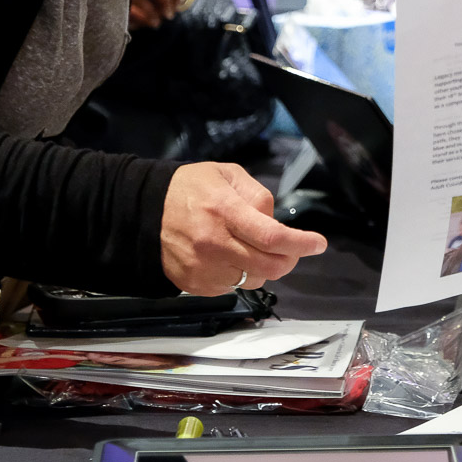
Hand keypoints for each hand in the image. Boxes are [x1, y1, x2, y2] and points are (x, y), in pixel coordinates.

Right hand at [160, 162, 327, 295]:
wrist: (143, 211)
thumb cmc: (190, 188)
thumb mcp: (227, 174)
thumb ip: (257, 195)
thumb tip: (275, 221)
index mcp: (225, 211)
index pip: (272, 237)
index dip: (301, 243)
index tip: (318, 244)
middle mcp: (215, 245)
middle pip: (269, 266)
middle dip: (288, 259)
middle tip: (290, 248)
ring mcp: (204, 269)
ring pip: (254, 280)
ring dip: (262, 266)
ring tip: (248, 246)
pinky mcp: (196, 285)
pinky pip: (233, 288)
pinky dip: (240, 274)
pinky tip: (228, 256)